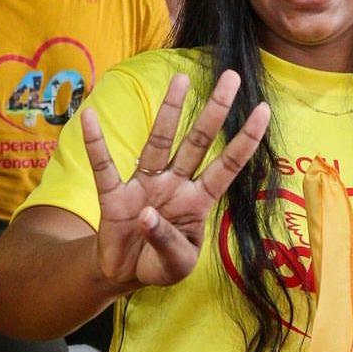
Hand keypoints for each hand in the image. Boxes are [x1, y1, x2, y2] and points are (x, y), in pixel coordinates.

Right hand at [83, 69, 269, 290]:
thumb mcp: (176, 265)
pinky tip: (89, 118)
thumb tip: (147, 215)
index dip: (245, 140)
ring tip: (181, 80)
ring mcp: (145, 186)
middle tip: (232, 77)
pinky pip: (104, 167)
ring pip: (159, 143)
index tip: (263, 110)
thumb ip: (168, 242)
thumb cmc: (159, 264)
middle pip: (198, 142)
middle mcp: (175, 184)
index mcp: (198, 201)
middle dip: (215, 111)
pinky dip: (95, 143)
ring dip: (170, 112)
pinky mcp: (114, 196)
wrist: (124, 274)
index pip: (227, 166)